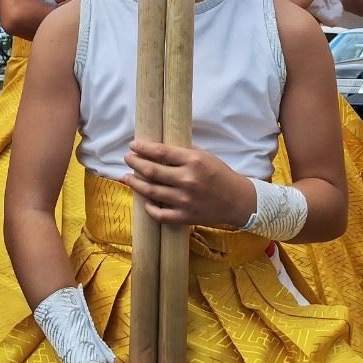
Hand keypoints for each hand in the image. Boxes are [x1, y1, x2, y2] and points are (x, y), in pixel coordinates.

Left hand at [123, 140, 255, 228]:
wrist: (236, 200)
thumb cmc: (220, 174)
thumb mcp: (205, 156)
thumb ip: (183, 152)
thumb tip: (159, 148)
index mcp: (193, 161)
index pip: (161, 152)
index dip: (143, 148)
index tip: (133, 145)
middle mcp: (187, 180)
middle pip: (151, 171)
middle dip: (135, 163)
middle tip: (127, 159)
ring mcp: (185, 200)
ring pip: (151, 191)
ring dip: (135, 183)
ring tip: (126, 177)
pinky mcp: (185, 216)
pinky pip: (160, 214)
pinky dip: (149, 208)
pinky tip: (144, 201)